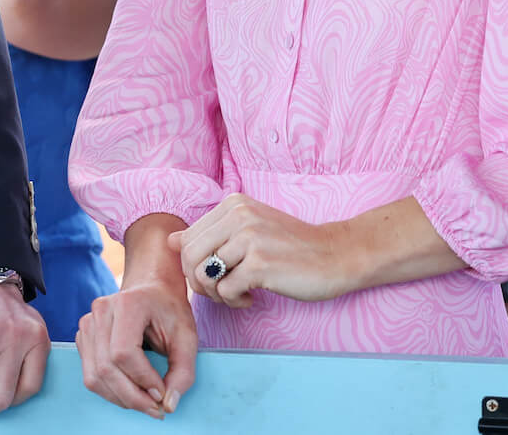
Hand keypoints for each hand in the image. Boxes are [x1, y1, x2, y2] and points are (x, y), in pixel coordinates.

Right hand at [75, 268, 196, 418]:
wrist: (152, 287)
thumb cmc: (169, 310)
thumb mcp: (187, 337)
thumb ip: (183, 371)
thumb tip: (168, 404)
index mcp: (127, 303)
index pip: (123, 353)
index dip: (143, 380)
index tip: (162, 393)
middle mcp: (101, 310)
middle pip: (106, 368)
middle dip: (132, 397)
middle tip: (156, 409)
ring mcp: (88, 322)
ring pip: (94, 376)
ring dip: (121, 398)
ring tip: (145, 402)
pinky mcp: (83, 336)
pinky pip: (90, 374)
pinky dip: (110, 391)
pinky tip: (131, 391)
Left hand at [174, 193, 350, 308]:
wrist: (337, 254)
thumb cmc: (292, 246)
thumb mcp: (249, 230)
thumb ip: (210, 234)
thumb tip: (170, 241)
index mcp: (232, 204)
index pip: (186, 240)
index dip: (193, 266)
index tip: (216, 276)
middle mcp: (237, 215)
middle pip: (188, 258)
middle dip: (199, 283)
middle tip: (222, 292)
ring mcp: (249, 238)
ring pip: (203, 276)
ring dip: (216, 295)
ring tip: (238, 295)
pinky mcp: (260, 264)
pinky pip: (225, 291)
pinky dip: (234, 302)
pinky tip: (252, 298)